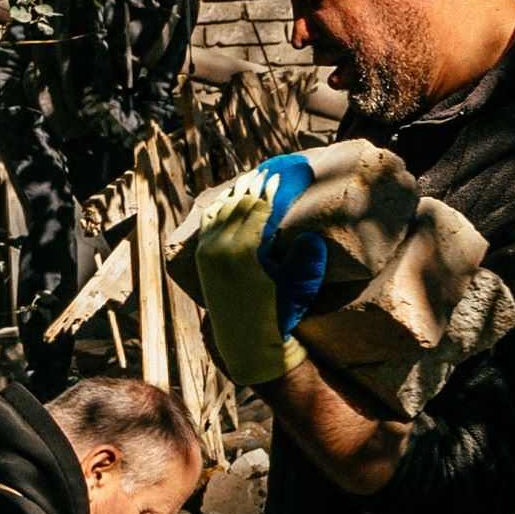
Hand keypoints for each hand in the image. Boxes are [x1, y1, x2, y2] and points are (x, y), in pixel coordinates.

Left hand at [185, 159, 321, 387]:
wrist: (246, 343)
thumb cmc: (278, 315)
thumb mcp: (298, 288)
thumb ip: (306, 260)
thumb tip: (312, 238)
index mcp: (244, 252)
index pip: (260, 207)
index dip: (275, 188)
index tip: (287, 173)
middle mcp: (220, 248)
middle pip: (240, 203)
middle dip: (257, 185)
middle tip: (273, 170)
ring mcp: (208, 252)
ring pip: (222, 209)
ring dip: (239, 193)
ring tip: (255, 179)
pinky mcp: (202, 258)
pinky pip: (210, 221)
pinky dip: (222, 207)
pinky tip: (232, 199)